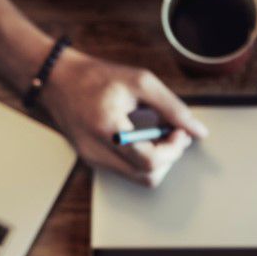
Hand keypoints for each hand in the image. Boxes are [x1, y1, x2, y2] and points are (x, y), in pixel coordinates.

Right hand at [40, 48, 207, 186]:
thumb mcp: (140, 82)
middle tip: (174, 133)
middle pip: (147, 177)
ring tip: (158, 134)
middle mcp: (97, 151)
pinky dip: (141, 158)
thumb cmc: (97, 77)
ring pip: (138, 178)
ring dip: (157, 159)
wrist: (57, 80)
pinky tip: (141, 136)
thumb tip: (198, 131)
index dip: (174, 150)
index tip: (181, 132)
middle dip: (169, 157)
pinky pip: (125, 170)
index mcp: (108, 129)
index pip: (150, 161)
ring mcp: (92, 159)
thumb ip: (172, 107)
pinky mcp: (91, 160)